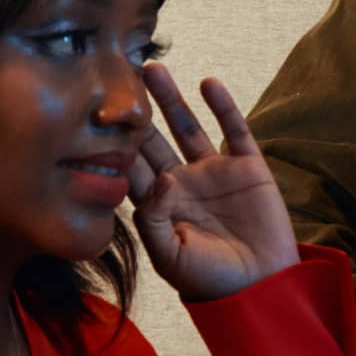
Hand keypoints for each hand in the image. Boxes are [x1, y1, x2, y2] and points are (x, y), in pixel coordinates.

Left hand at [129, 64, 299, 300]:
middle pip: (152, 138)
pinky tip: (208, 84)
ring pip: (187, 126)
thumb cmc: (211, 280)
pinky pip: (234, 130)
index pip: (130, 165)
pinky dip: (222, 106)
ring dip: (171, 99)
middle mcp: (182, 182)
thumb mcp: (170, 256)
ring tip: (154, 68)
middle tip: (116, 75)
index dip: (113, 140)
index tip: (94, 112)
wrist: (262, 287)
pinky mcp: (248, 168)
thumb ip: (152, 219)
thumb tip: (158, 178)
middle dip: (136, 111)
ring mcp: (215, 172)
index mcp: (159, 204)